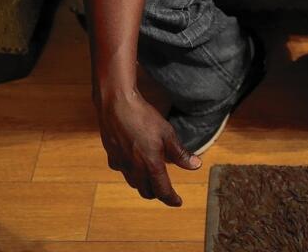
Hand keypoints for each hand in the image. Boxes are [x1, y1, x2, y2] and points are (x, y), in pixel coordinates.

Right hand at [97, 89, 199, 206]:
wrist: (116, 105)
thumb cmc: (143, 117)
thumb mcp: (168, 134)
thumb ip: (181, 153)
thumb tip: (196, 166)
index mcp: (151, 165)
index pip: (163, 191)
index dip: (171, 199)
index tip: (177, 202)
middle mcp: (135, 169)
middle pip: (147, 191)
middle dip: (158, 193)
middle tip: (165, 189)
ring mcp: (121, 163)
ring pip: (134, 183)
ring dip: (144, 184)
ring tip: (151, 177)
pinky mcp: (112, 156)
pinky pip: (122, 170)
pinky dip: (130, 171)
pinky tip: (134, 162)